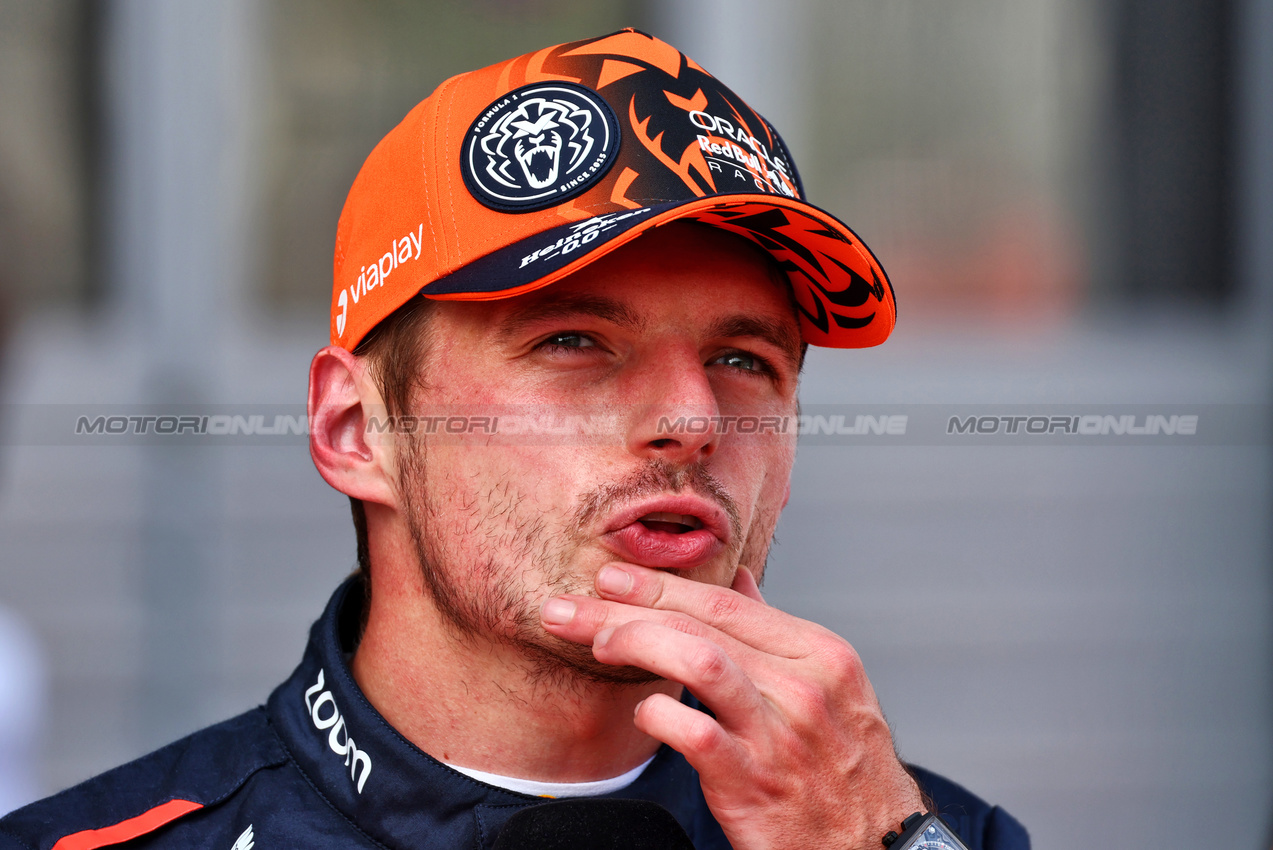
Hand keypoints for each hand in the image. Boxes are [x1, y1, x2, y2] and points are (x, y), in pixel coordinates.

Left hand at [540, 563, 924, 849]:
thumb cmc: (842, 769)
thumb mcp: (829, 688)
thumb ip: (775, 635)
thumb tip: (739, 581)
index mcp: (819, 653)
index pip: (726, 603)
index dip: (662, 586)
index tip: (613, 579)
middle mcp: (803, 686)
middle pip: (702, 626)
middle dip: (628, 608)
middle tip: (574, 606)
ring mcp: (781, 734)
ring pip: (698, 662)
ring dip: (638, 645)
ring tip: (598, 646)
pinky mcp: (756, 783)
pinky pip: (695, 734)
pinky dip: (659, 715)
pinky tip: (642, 713)